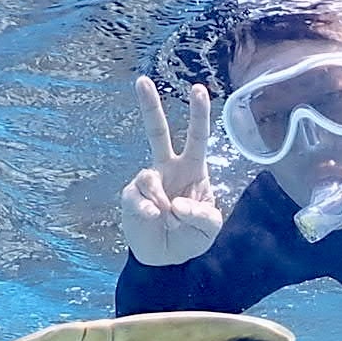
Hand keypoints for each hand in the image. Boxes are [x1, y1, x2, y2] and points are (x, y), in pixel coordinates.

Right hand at [118, 76, 222, 266]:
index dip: (198, 114)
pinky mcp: (131, 197)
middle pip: (157, 132)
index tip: (198, 89)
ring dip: (163, 203)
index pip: (197, 137)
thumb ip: (203, 215)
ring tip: (168, 219)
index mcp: (193, 169)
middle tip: (141, 81)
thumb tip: (175, 202)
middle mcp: (168, 169)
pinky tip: (154, 220)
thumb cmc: (191, 237)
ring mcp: (148, 181)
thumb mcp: (209, 229)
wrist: (164, 259)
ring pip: (150, 178)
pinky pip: (139, 199)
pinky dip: (149, 212)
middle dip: (149, 106)